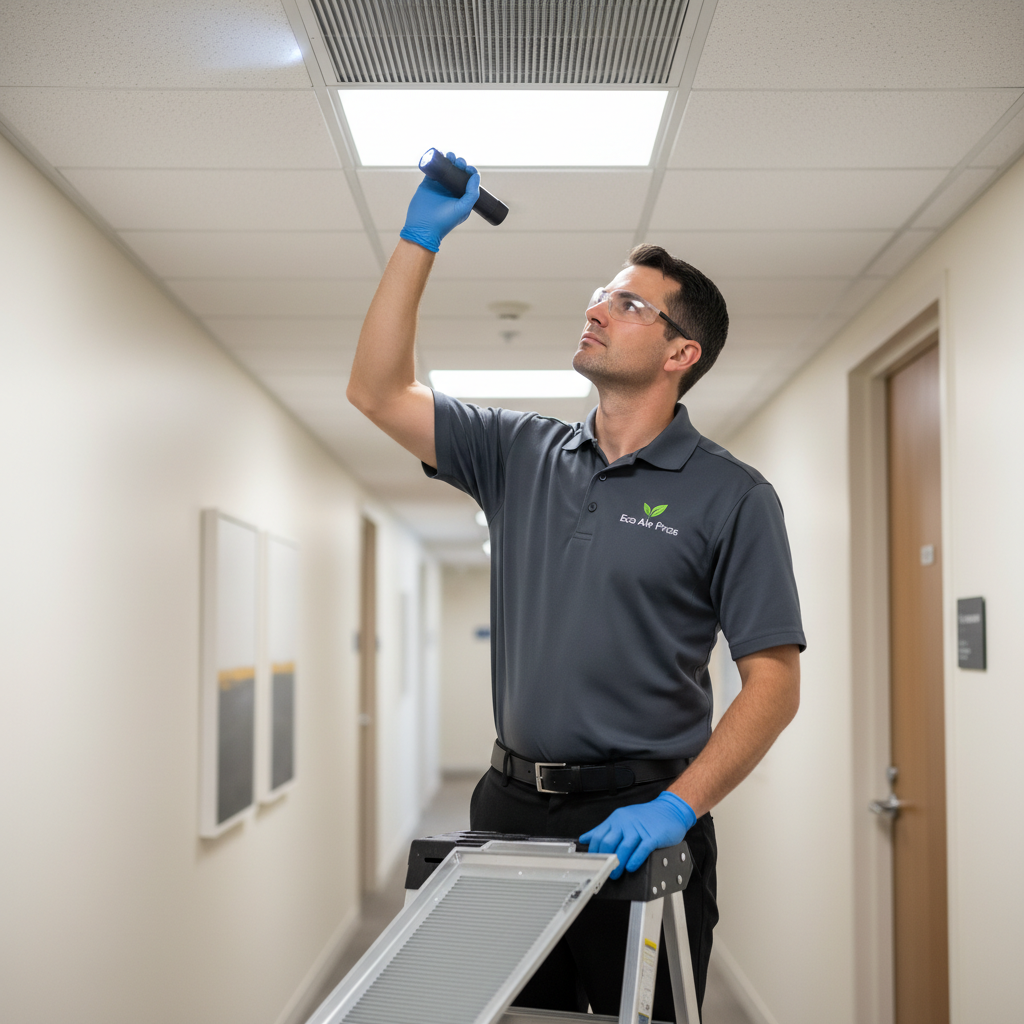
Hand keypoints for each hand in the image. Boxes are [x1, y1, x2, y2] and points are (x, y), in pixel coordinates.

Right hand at [399, 152, 479, 252]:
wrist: (423, 227)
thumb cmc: (444, 221)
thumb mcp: (463, 209)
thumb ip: (472, 194)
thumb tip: (476, 175)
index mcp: (461, 196)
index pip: (469, 180)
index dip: (470, 171)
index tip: (469, 168)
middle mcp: (451, 190)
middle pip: (458, 171)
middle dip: (460, 163)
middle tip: (458, 162)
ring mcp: (439, 186)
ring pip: (446, 168)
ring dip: (449, 160)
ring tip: (450, 156)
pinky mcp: (428, 183)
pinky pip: (433, 169)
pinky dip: (436, 161)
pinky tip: (439, 154)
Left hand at [580, 791, 695, 879]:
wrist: (670, 810)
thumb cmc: (646, 817)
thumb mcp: (622, 819)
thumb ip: (603, 829)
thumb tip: (585, 838)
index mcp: (616, 819)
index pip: (599, 836)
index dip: (594, 851)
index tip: (594, 863)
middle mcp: (626, 823)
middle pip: (609, 842)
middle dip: (606, 860)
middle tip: (606, 871)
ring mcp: (639, 829)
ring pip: (624, 848)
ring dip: (619, 864)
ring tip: (617, 874)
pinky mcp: (653, 836)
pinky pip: (641, 849)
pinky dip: (635, 860)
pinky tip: (631, 867)